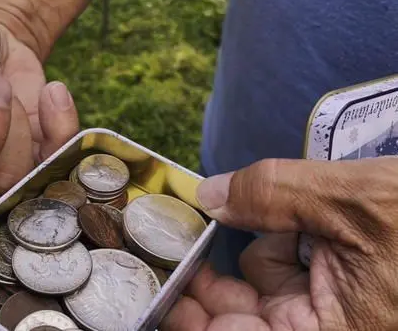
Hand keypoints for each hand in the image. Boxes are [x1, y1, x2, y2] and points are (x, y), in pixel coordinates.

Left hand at [162, 158, 397, 330]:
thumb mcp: (351, 200)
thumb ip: (273, 194)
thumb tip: (212, 194)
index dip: (191, 318)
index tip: (159, 290)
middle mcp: (326, 328)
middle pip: (237, 315)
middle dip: (212, 280)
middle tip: (181, 244)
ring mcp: (328, 311)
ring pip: (260, 282)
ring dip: (262, 247)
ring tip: (301, 223)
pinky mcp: (335, 290)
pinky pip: (285, 267)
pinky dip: (283, 241)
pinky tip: (310, 224)